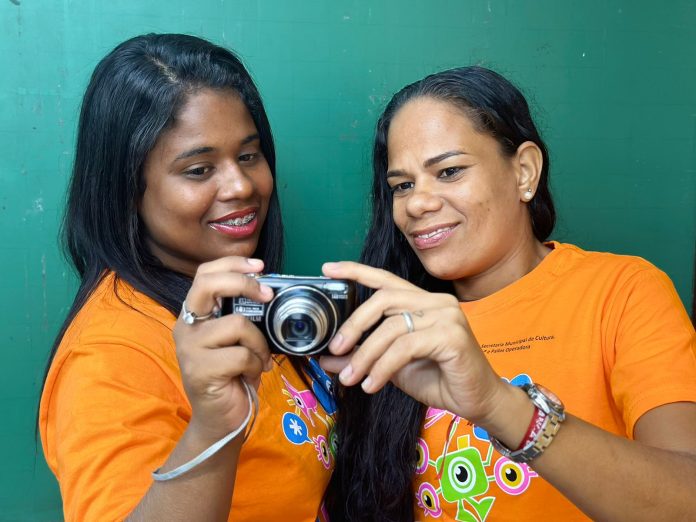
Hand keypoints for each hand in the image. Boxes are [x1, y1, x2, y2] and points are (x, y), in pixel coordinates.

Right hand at [173, 256, 273, 441]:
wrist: (220, 420)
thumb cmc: (233, 376)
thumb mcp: (237, 340)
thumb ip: (242, 315)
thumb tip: (269, 291)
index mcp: (194, 315)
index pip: (204, 274)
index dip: (232, 264)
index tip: (260, 267)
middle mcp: (186, 327)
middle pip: (209, 285)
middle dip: (244, 283)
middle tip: (267, 295)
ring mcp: (190, 349)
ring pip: (237, 324)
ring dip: (258, 342)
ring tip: (258, 358)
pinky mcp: (201, 370)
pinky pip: (241, 354)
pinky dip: (255, 363)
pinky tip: (252, 374)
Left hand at [320, 261, 505, 424]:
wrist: (478, 401)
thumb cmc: (440, 379)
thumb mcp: (391, 367)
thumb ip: (364, 357)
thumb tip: (328, 358)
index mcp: (423, 302)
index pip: (386, 279)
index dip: (356, 271)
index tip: (328, 269)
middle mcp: (436, 302)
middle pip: (383, 299)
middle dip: (354, 325)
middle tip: (335, 349)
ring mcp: (446, 316)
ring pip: (391, 327)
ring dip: (365, 355)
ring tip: (352, 378)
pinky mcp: (452, 336)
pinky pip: (405, 347)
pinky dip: (382, 367)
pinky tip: (372, 384)